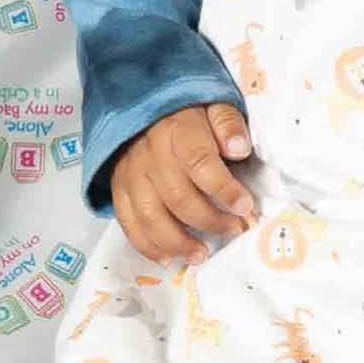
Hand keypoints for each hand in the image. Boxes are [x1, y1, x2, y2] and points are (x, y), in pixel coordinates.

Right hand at [109, 102, 256, 266]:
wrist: (140, 106)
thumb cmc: (187, 113)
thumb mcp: (213, 104)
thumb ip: (228, 123)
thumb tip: (239, 148)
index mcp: (179, 131)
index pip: (200, 163)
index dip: (224, 189)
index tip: (245, 206)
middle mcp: (152, 155)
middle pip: (178, 197)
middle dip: (209, 220)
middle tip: (233, 230)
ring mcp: (132, 174)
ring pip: (151, 216)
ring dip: (178, 242)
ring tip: (201, 254)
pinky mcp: (118, 188)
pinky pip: (129, 223)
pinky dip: (148, 246)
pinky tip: (169, 258)